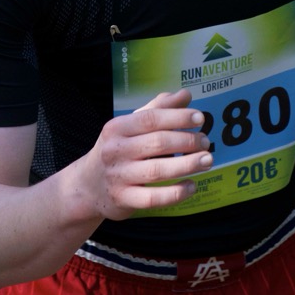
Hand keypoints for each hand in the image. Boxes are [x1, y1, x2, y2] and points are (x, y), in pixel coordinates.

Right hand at [84, 89, 211, 221]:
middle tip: (206, 142)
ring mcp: (118, 176)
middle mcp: (115, 150)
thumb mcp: (130, 126)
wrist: (88, 186)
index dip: (178, 117)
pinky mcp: (123, 199)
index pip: (151, 119)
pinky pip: (154, 198)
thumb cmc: (117, 149)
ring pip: (158, 170)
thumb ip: (157, 109)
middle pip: (158, 143)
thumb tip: (185, 95)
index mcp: (117, 127)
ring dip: (187, 165)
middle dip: (187, 141)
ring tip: (207, 161)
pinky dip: (175, 193)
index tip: (200, 119)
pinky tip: (192, 186)